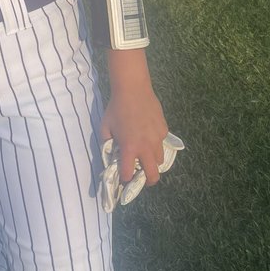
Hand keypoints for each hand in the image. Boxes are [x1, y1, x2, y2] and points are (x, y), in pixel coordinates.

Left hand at [100, 60, 168, 185]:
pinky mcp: (164, 130)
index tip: (123, 178)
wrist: (133, 89)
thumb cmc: (116, 108)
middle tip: (141, 178)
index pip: (128, 174)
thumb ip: (107, 145)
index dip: (125, 179)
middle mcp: (146, 147)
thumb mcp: (105, 127)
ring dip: (152, 162)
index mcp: (129, 147)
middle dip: (147, 181)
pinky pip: (162, 144)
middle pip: (153, 175)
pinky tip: (148, 134)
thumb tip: (111, 156)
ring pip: (160, 161)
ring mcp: (157, 139)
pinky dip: (156, 144)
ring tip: (145, 154)